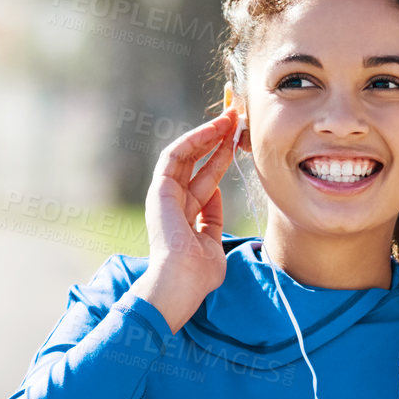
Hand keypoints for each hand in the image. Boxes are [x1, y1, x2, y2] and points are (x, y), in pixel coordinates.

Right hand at [131, 106, 239, 333]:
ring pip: (187, 154)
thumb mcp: (213, 240)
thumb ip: (214, 218)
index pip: (205, 179)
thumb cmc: (199, 273)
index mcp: (187, 215)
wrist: (182, 281)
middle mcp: (175, 202)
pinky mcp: (159, 189)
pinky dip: (194, 139)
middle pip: (197, 163)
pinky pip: (175, 155)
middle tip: (236, 120)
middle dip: (217, 140)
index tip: (239, 141)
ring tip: (228, 117)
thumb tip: (217, 193)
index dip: (221, 158)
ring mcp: (165, 195)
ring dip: (207, 134)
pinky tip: (213, 129)